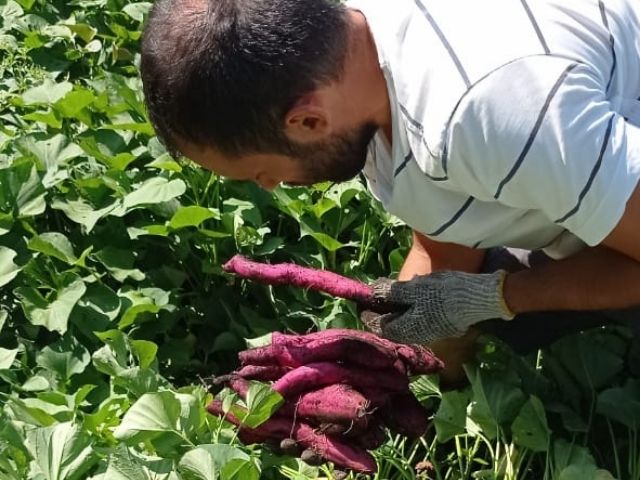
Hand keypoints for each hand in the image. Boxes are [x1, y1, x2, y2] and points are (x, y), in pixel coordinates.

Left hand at [361, 270, 514, 344]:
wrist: (480, 298)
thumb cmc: (443, 293)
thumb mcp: (414, 289)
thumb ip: (392, 293)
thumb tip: (373, 293)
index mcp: (408, 330)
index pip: (380, 327)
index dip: (369, 313)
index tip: (363, 301)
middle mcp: (418, 336)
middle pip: (394, 326)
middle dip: (384, 311)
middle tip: (378, 295)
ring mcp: (433, 332)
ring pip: (408, 323)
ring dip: (399, 309)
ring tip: (395, 293)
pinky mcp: (444, 326)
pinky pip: (421, 319)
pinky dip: (413, 309)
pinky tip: (415, 295)